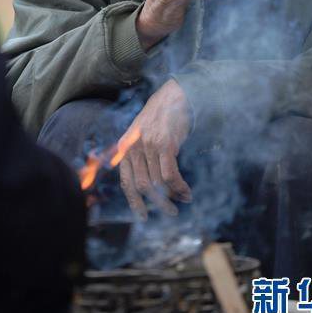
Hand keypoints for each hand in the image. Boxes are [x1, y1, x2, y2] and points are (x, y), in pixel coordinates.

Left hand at [118, 80, 192, 219]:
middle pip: (143, 186)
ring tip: (183, 200)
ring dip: (172, 196)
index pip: (126, 182)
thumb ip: (136, 153)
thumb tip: (144, 183)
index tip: (143, 216)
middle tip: (171, 212)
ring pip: (158, 183)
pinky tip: (186, 192)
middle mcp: (133, 148)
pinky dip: (179, 187)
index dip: (134, 202)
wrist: (173, 95)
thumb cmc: (158, 115)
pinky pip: (170, 175)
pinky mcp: (164, 144)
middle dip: (158, 203)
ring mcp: (148, 146)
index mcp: (125, 148)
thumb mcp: (139, 133)